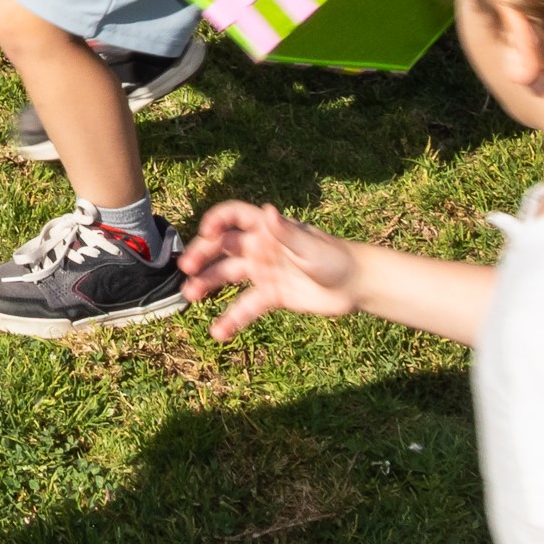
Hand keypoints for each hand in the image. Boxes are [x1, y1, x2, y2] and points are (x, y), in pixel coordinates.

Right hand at [180, 199, 363, 338]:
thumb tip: (268, 211)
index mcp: (267, 229)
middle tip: (187, 267)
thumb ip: (286, 232)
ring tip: (190, 296)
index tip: (206, 232)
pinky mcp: (270, 296)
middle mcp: (259, 248)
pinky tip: (219, 332)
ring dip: (207, 284)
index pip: (234, 216)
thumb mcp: (310, 246)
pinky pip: (246, 307)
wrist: (356, 286)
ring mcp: (262, 272)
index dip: (217, 220)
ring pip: (227, 276)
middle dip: (202, 255)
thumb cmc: (336, 258)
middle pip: (222, 247)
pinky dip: (232, 319)